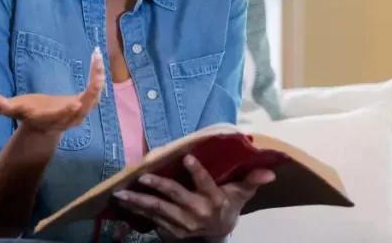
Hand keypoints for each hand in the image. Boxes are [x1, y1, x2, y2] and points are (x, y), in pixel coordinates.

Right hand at [0, 47, 104, 134]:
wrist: (44, 126)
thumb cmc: (28, 114)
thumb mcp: (15, 110)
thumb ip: (4, 106)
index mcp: (52, 119)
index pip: (61, 117)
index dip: (68, 111)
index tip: (76, 102)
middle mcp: (70, 118)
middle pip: (84, 106)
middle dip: (92, 89)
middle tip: (97, 69)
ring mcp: (80, 113)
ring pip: (94, 98)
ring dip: (98, 79)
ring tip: (98, 59)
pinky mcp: (87, 105)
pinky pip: (96, 91)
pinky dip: (98, 76)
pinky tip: (98, 59)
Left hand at [113, 155, 274, 240]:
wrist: (219, 233)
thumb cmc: (228, 204)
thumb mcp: (241, 193)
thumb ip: (251, 180)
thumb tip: (270, 171)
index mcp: (214, 200)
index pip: (206, 184)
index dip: (197, 172)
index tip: (186, 157)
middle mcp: (197, 212)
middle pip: (175, 197)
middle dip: (158, 187)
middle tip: (142, 177)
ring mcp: (181, 223)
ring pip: (157, 209)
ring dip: (138, 201)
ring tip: (121, 193)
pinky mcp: (170, 229)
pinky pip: (151, 218)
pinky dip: (136, 210)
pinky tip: (122, 202)